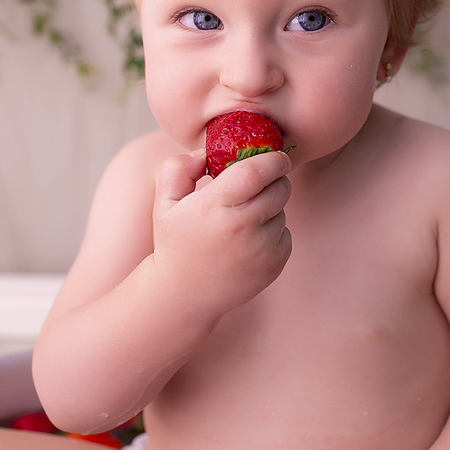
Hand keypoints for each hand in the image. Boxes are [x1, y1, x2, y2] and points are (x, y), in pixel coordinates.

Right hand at [152, 149, 292, 316]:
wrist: (184, 296)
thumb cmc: (175, 243)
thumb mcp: (164, 203)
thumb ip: (179, 169)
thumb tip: (206, 154)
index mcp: (214, 206)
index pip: (257, 171)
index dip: (272, 159)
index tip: (274, 155)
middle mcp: (241, 228)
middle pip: (280, 188)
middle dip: (275, 179)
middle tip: (258, 183)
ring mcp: (261, 249)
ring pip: (283, 210)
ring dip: (270, 206)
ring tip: (242, 218)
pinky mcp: (274, 265)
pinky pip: (285, 233)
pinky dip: (273, 230)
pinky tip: (248, 240)